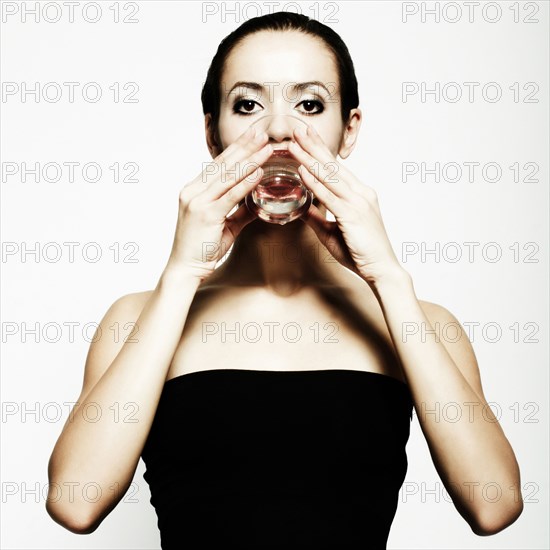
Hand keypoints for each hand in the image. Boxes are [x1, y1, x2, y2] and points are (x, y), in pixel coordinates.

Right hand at [164, 126, 272, 282]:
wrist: (185, 269)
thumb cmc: (202, 248)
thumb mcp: (224, 226)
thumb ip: (240, 213)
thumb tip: (258, 205)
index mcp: (194, 190)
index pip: (219, 164)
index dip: (238, 149)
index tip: (254, 137)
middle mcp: (193, 191)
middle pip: (224, 164)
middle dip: (245, 147)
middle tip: (262, 132)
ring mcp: (198, 201)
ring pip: (228, 176)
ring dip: (250, 160)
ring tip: (267, 148)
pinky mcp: (206, 214)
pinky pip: (230, 195)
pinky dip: (245, 183)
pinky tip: (259, 173)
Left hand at [288, 125, 406, 286]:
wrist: (382, 269)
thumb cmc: (360, 252)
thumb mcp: (333, 232)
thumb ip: (318, 217)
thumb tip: (301, 208)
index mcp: (358, 194)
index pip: (336, 168)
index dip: (319, 151)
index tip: (305, 137)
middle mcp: (360, 193)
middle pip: (332, 165)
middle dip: (313, 146)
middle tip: (298, 129)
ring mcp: (358, 202)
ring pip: (330, 176)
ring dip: (309, 159)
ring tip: (293, 144)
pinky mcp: (353, 215)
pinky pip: (330, 196)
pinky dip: (315, 183)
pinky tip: (302, 172)